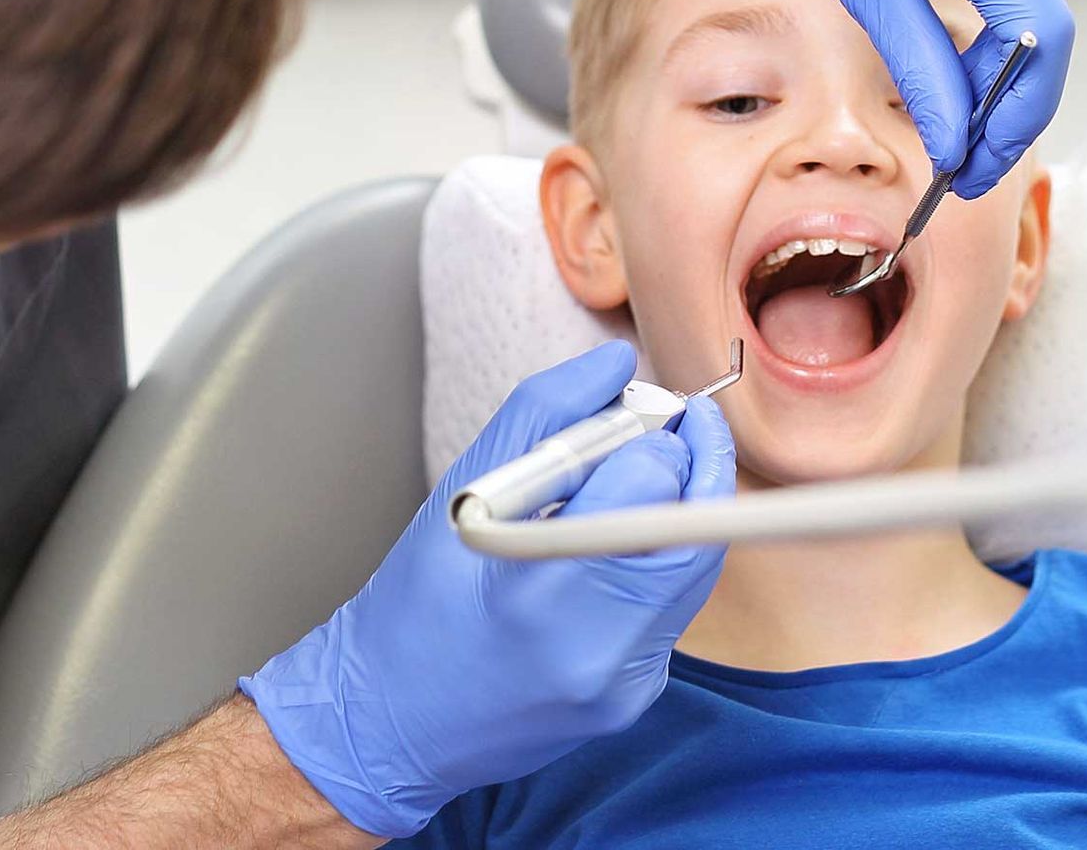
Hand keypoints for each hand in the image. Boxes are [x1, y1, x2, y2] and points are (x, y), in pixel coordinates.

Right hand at [239, 341, 734, 837]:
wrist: (390, 725)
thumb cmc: (417, 604)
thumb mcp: (463, 491)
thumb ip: (548, 413)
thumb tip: (620, 362)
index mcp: (539, 586)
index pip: (651, 484)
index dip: (656, 439)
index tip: (643, 416)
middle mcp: (593, 645)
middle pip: (694, 529)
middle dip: (695, 467)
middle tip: (677, 428)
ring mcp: (621, 683)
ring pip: (696, 568)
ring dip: (679, 513)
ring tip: (637, 482)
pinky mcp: (636, 699)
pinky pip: (675, 610)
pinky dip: (658, 566)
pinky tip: (615, 553)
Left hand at [725, 0, 1085, 197]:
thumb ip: (921, 68)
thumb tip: (956, 147)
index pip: (1039, 40)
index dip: (1016, 117)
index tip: (979, 167)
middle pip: (1047, 31)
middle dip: (1004, 100)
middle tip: (960, 152)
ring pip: (1046, 6)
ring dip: (1004, 58)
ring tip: (945, 75)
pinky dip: (1011, 13)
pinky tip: (962, 11)